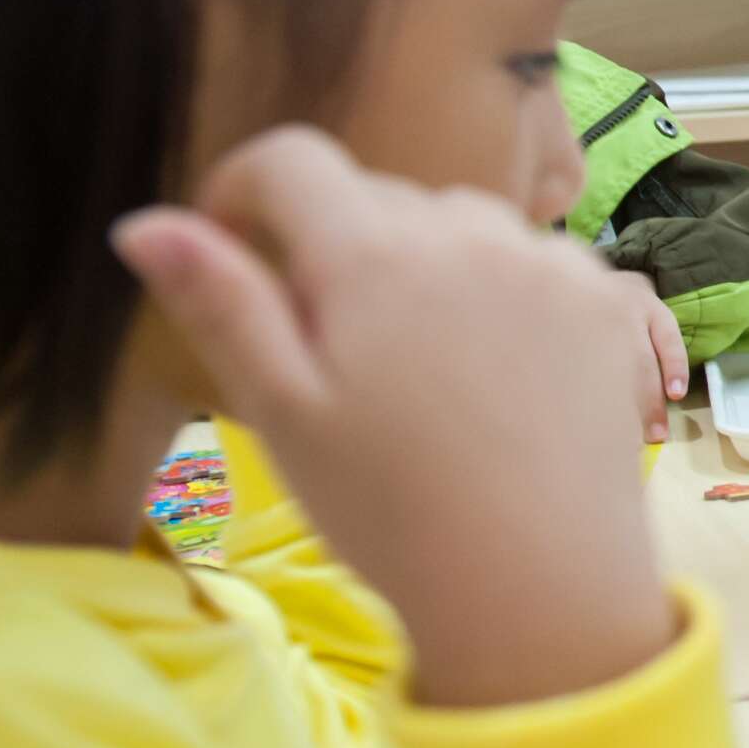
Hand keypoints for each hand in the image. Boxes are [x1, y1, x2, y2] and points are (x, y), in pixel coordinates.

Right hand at [115, 128, 676, 708]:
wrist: (539, 587)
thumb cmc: (389, 510)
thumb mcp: (281, 411)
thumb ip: (219, 301)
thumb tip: (141, 222)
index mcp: (374, 252)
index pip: (291, 160)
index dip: (244, 191)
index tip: (234, 250)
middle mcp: (469, 229)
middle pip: (376, 197)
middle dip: (336, 249)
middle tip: (334, 356)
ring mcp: (548, 260)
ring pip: (457, 226)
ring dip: (422, 267)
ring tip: (418, 375)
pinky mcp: (606, 298)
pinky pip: (531, 261)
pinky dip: (500, 293)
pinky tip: (492, 378)